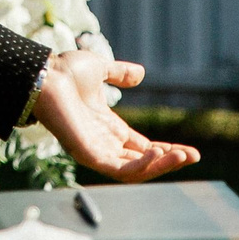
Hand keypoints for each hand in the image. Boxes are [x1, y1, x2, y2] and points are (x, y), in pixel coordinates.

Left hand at [31, 50, 200, 182]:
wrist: (44, 74)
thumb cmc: (64, 72)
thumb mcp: (100, 69)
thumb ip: (119, 73)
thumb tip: (140, 74)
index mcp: (107, 127)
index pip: (141, 147)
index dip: (165, 150)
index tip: (189, 150)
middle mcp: (103, 142)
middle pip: (142, 161)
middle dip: (169, 161)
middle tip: (194, 156)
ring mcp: (95, 151)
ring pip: (134, 171)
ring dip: (160, 166)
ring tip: (183, 156)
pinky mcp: (88, 155)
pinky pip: (119, 170)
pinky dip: (141, 166)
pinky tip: (158, 155)